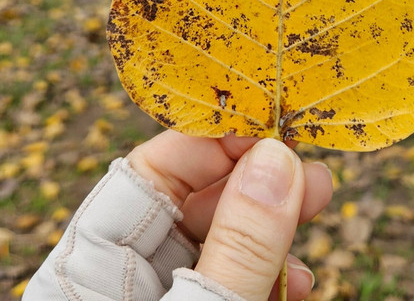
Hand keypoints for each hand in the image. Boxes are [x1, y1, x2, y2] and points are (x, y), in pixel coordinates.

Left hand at [128, 131, 333, 300]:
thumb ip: (240, 245)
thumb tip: (275, 159)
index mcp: (97, 268)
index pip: (145, 174)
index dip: (208, 142)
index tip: (270, 130)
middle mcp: (123, 279)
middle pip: (187, 203)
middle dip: (254, 182)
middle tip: (308, 169)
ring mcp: (164, 297)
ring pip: (215, 242)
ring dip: (270, 225)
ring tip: (316, 205)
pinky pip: (226, 281)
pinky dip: (263, 273)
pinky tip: (296, 279)